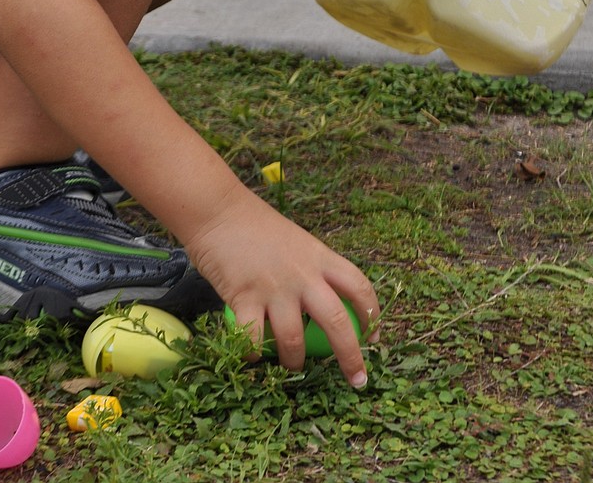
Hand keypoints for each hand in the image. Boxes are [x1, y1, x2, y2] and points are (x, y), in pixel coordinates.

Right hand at [185, 183, 378, 387]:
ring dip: (295, 362)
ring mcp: (274, 288)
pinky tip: (253, 354)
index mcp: (320, 257)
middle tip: (358, 381)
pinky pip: (254, 340)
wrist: (218, 211)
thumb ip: (310, 269)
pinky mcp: (244, 298)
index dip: (372, 314)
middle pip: (338, 322)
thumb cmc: (255, 225)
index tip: (374, 337)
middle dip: (351, 357)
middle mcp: (303, 275)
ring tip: (291, 367)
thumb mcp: (296, 241)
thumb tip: (321, 304)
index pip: (359, 286)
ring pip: (295, 340)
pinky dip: (254, 353)